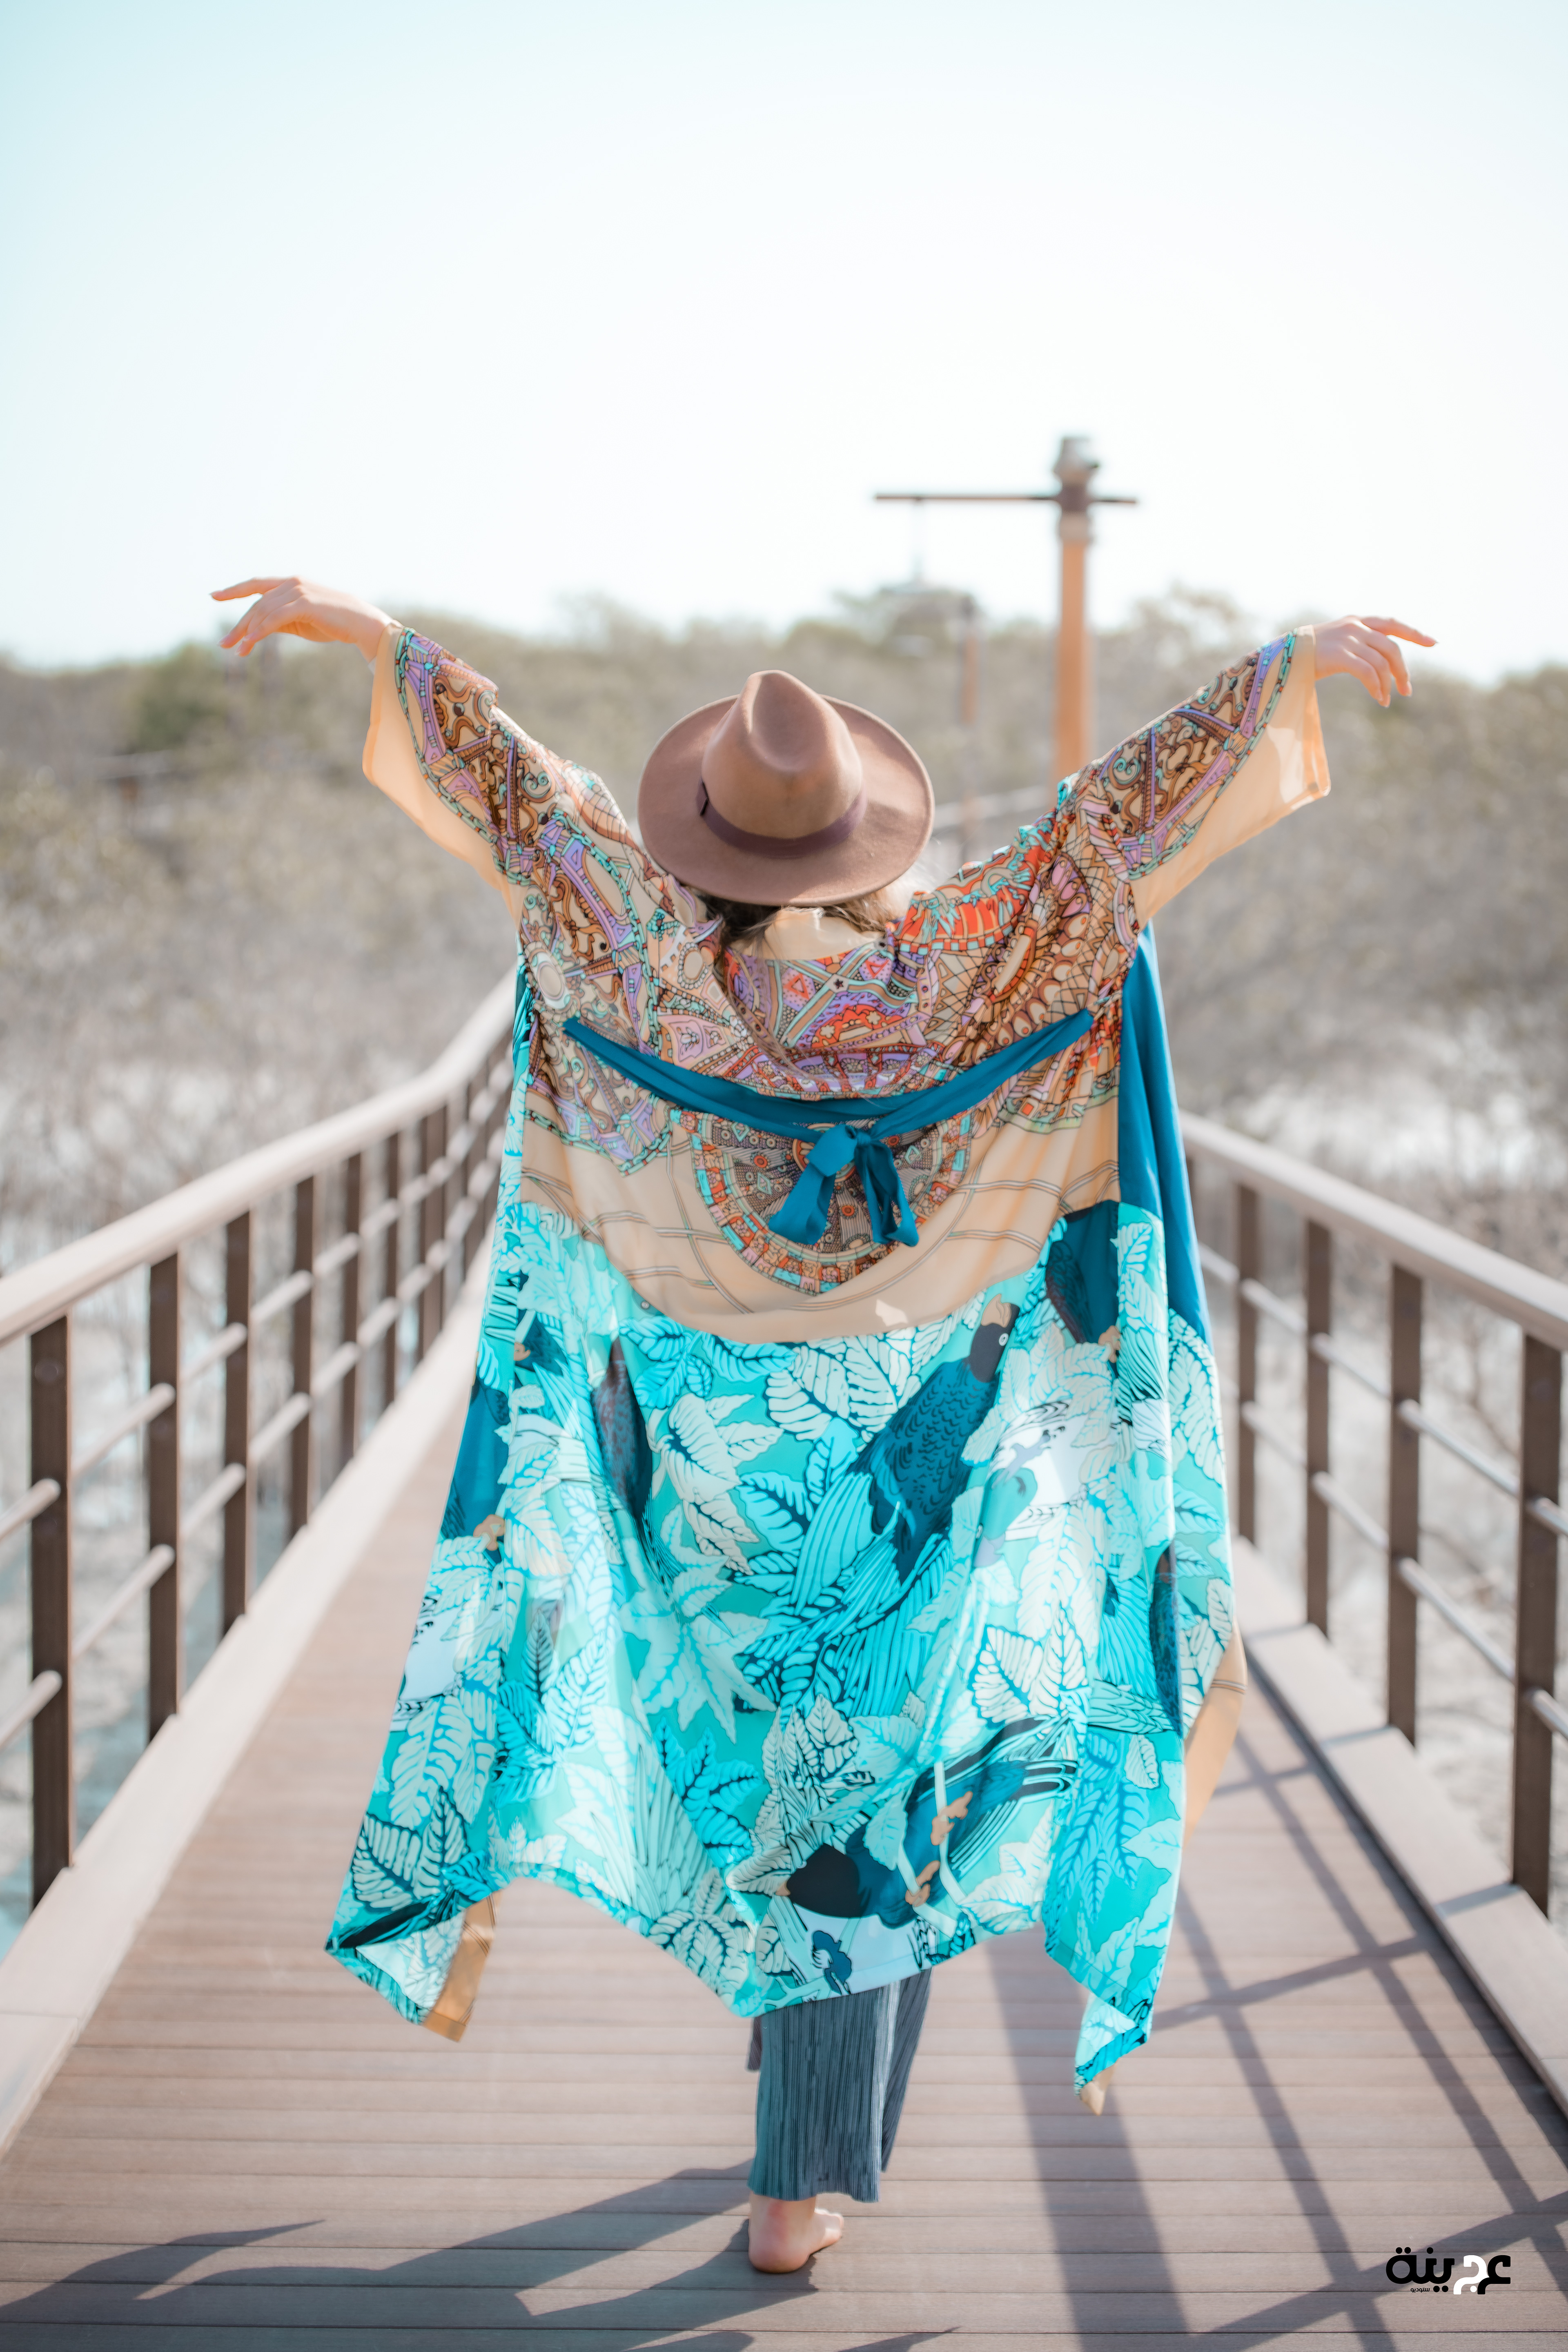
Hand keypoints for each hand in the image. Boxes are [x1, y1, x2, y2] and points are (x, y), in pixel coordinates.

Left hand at [211, 576, 396, 663]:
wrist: (362, 623)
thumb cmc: (334, 623)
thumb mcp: (301, 622)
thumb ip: (280, 621)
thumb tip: (259, 631)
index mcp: (290, 584)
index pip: (255, 585)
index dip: (233, 590)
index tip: (214, 596)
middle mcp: (291, 583)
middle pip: (256, 604)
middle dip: (239, 625)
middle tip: (223, 643)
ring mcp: (298, 591)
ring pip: (263, 612)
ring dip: (248, 633)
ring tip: (237, 651)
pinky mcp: (304, 604)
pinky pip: (275, 618)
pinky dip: (261, 631)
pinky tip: (250, 642)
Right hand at [1313, 615, 1435, 706]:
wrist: (1283, 655)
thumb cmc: (1310, 653)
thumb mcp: (1339, 641)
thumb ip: (1361, 644)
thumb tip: (1383, 662)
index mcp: (1358, 620)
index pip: (1393, 623)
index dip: (1414, 633)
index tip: (1433, 642)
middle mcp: (1356, 627)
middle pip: (1392, 648)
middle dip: (1402, 671)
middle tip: (1406, 690)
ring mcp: (1348, 640)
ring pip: (1381, 663)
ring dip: (1387, 685)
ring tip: (1385, 700)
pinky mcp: (1340, 655)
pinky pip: (1367, 673)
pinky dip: (1376, 687)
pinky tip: (1377, 697)